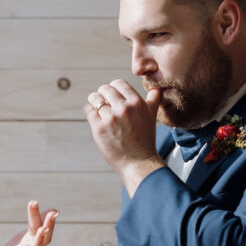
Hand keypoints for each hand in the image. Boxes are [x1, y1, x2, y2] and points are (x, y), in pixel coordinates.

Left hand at [0, 200, 57, 245]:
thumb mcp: (26, 234)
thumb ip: (37, 221)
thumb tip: (54, 210)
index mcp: (35, 240)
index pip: (42, 227)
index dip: (46, 218)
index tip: (53, 210)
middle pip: (44, 238)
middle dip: (48, 226)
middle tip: (52, 214)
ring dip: (39, 240)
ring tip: (42, 229)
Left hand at [85, 81, 165, 196]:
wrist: (138, 162)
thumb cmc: (145, 140)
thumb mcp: (152, 117)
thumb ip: (153, 100)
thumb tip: (156, 89)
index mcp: (137, 103)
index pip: (118, 83)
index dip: (114, 88)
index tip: (112, 95)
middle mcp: (124, 109)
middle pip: (105, 89)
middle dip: (102, 94)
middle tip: (103, 100)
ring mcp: (110, 118)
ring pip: (95, 99)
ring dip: (94, 101)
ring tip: (96, 106)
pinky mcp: (99, 128)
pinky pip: (89, 111)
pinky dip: (89, 110)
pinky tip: (92, 114)